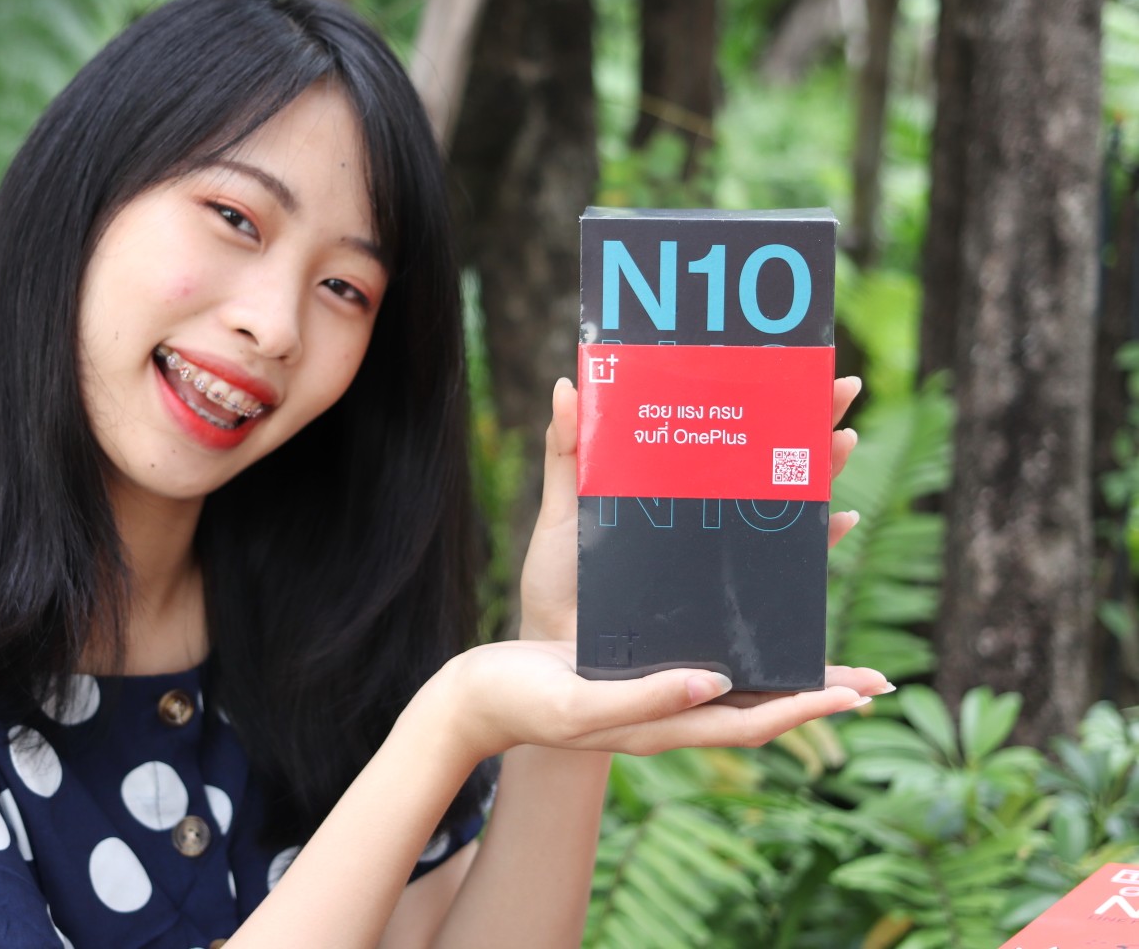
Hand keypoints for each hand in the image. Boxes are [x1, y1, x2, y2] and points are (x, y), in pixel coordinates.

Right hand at [428, 640, 883, 764]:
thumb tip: (716, 684)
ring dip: (786, 672)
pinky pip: (705, 661)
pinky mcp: (637, 669)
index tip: (857, 691)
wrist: (476, 699)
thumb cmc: (521, 699)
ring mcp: (655, 692)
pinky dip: (740, 648)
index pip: (753, 723)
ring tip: (828, 652)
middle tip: (873, 678)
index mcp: (663, 725)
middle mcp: (670, 711)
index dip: (807, 708)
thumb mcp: (581, 698)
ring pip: (738, 687)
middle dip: (817, 694)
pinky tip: (745, 624)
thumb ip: (645, 697)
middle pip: (761, 708)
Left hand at [516, 375, 866, 643]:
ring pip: (790, 509)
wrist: (559, 652)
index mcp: (674, 492)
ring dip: (825, 473)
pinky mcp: (730, 604)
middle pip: (771, 463)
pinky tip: (841, 519)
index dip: (761, 399)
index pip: (727, 436)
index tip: (792, 361)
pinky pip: (789, 574)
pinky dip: (819, 547)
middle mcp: (709, 522)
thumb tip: (570, 384)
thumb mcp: (565, 514)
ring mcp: (724, 561)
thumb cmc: (560, 585)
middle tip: (840, 387)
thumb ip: (567, 453)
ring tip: (843, 439)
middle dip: (810, 424)